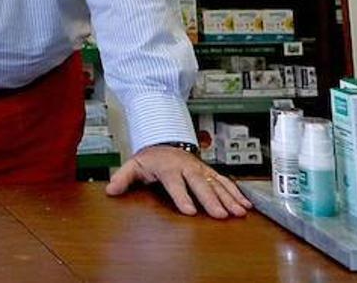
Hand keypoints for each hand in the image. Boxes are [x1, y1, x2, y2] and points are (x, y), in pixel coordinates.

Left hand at [105, 145, 252, 218]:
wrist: (164, 141)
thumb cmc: (150, 158)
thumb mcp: (133, 165)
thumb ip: (123, 178)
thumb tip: (111, 190)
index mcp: (168, 167)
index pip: (175, 183)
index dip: (182, 197)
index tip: (189, 211)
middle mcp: (187, 167)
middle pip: (200, 184)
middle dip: (211, 200)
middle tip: (220, 215)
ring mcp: (200, 169)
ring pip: (216, 183)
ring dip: (229, 198)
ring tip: (238, 212)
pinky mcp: (209, 171)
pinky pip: (225, 181)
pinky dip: (236, 192)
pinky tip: (245, 204)